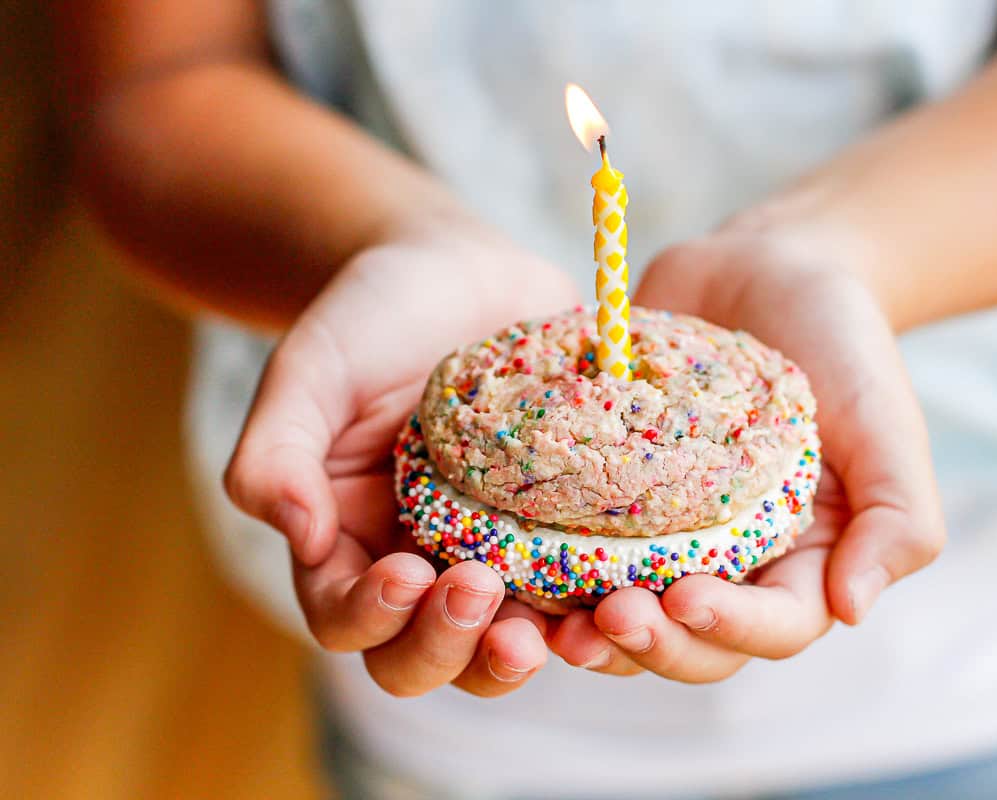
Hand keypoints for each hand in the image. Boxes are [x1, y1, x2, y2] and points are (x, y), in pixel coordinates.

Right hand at [225, 223, 580, 696]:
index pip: (347, 616)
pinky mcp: (558, 533)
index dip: (373, 615)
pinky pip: (576, 590)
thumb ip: (275, 452)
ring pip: (503, 644)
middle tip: (480, 594)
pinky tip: (620, 592)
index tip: (406, 572)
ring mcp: (494, 554)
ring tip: (556, 631)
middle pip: (423, 658)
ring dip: (521, 652)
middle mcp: (420, 564)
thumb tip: (298, 538)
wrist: (460, 271)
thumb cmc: (374, 316)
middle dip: (448, 647)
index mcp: (348, 543)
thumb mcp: (310, 370)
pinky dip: (591, 607)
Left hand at [549, 224, 944, 681]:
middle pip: (693, 642)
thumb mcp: (887, 422)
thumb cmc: (841, 340)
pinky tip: (504, 566)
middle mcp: (734, 563)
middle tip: (604, 618)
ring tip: (547, 623)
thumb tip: (854, 610)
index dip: (729, 628)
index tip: (683, 595)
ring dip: (589, 631)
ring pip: (628, 613)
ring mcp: (667, 535)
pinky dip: (545, 570)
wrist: (769, 267)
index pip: (775, 626)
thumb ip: (898, 518)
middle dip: (651, 643)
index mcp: (804, 561)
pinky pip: (575, 549)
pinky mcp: (610, 498)